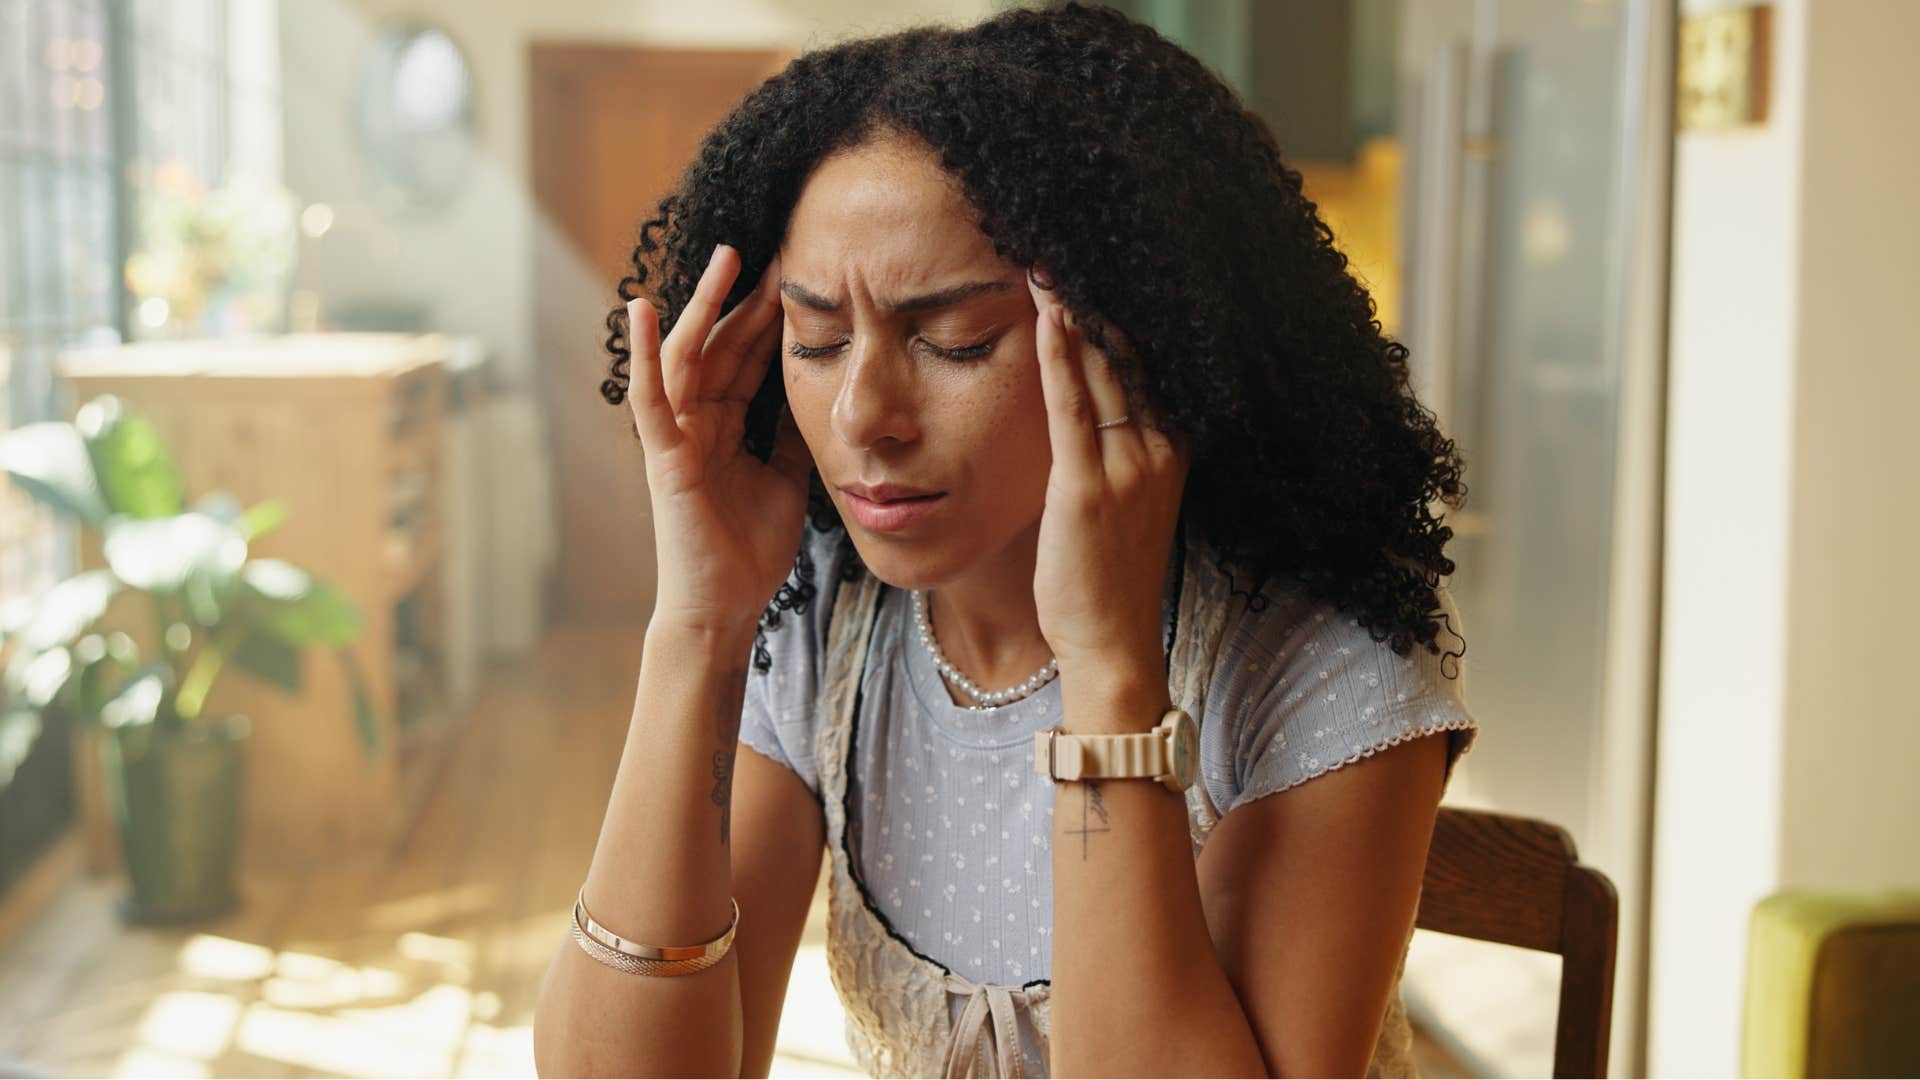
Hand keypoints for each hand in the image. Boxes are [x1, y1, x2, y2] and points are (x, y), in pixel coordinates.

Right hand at [626, 244, 812, 634]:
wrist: (727, 606)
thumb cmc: (750, 550)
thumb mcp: (787, 479)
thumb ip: (791, 436)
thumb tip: (819, 395)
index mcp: (725, 428)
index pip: (747, 360)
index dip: (770, 320)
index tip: (801, 279)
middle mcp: (697, 423)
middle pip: (722, 347)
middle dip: (747, 300)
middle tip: (778, 252)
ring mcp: (677, 437)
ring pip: (688, 357)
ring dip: (705, 306)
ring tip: (728, 258)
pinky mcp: (665, 456)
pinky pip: (650, 397)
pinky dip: (645, 352)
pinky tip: (643, 307)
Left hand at [1027, 273, 1190, 688]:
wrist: (1112, 644)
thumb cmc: (1108, 578)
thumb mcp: (1128, 502)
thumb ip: (1119, 449)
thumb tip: (1090, 396)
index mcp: (1173, 450)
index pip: (1149, 365)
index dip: (1124, 314)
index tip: (1096, 263)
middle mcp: (1160, 450)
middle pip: (1128, 357)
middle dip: (1097, 300)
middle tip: (1068, 242)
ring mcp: (1128, 467)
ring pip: (1103, 371)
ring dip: (1075, 312)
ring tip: (1049, 259)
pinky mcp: (1088, 487)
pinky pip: (1073, 407)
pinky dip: (1062, 355)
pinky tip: (1049, 313)